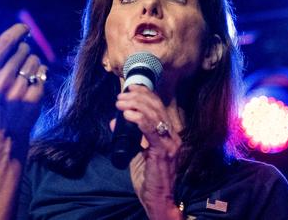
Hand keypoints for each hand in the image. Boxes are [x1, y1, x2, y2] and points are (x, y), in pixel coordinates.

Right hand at [0, 23, 46, 141]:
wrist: (3, 131)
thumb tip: (19, 34)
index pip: (5, 42)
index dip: (17, 30)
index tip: (25, 27)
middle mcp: (1, 82)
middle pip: (23, 49)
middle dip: (24, 52)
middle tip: (19, 65)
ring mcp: (18, 91)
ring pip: (35, 60)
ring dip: (33, 64)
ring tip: (24, 77)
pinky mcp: (33, 98)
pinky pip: (42, 73)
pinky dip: (40, 75)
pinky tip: (31, 85)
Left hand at [114, 85, 183, 218]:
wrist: (157, 199)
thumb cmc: (149, 179)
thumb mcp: (136, 154)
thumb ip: (129, 137)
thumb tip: (114, 122)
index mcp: (169, 134)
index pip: (159, 107)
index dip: (145, 94)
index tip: (130, 88)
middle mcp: (173, 136)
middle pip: (157, 107)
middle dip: (138, 97)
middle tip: (121, 97)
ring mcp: (170, 143)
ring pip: (154, 115)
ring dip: (135, 105)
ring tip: (120, 103)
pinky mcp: (163, 152)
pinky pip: (151, 130)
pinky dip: (138, 119)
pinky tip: (128, 115)